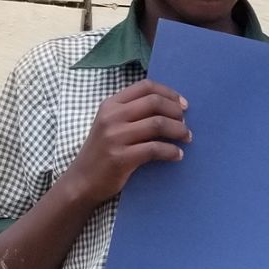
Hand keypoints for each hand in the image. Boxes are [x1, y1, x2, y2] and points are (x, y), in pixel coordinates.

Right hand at [64, 80, 189, 205]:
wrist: (82, 181)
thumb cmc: (102, 152)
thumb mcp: (110, 124)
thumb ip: (132, 113)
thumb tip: (170, 107)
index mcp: (110, 104)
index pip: (145, 86)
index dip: (169, 93)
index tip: (183, 105)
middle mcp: (111, 117)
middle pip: (154, 102)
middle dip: (176, 112)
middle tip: (185, 124)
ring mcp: (115, 137)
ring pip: (157, 124)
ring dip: (179, 131)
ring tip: (187, 138)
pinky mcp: (121, 157)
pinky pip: (155, 149)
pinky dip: (171, 151)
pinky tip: (178, 155)